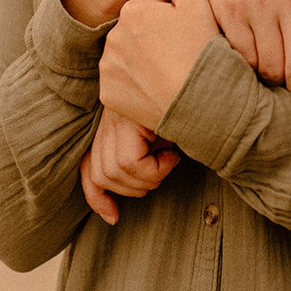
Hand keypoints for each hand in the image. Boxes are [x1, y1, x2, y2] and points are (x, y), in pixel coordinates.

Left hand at [81, 109, 180, 225]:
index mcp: (113, 122)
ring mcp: (116, 115)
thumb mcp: (165, 131)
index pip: (89, 166)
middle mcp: (109, 118)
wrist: (201, 74)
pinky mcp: (128, 116)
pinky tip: (173, 153)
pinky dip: (153, 170)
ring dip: (148, 177)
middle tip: (162, 168)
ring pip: (115, 171)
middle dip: (132, 188)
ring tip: (171, 157)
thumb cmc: (190, 103)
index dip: (96, 197)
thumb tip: (140, 187)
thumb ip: (149, 151)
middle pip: (100, 174)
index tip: (113, 216)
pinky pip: (130, 162)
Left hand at [99, 0, 220, 129]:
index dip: (171, 13)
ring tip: (168, 70)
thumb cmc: (202, 51)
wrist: (202, 103)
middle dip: (153, 34)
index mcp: (132, 10)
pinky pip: (120, 80)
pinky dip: (134, 82)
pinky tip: (155, 86)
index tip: (185, 30)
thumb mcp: (198, 2)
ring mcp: (108, 67)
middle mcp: (113, 36)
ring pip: (126, 53)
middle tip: (179, 50)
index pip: (151, 2)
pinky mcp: (108, 94)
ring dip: (141, 57)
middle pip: (136, 27)